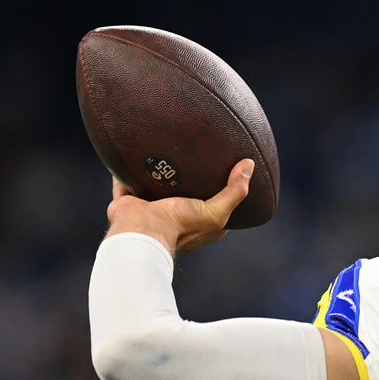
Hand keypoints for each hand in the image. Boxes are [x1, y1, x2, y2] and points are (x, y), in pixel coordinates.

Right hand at [106, 159, 254, 254]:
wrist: (140, 230)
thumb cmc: (180, 225)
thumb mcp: (216, 212)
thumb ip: (234, 191)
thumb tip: (249, 165)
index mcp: (198, 226)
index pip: (216, 207)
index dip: (222, 192)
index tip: (228, 171)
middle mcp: (175, 218)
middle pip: (185, 194)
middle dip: (190, 179)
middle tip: (197, 156)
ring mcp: (150, 210)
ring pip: (156, 187)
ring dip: (161, 173)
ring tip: (169, 149)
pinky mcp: (130, 201)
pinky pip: (129, 181)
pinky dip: (131, 169)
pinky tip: (137, 149)